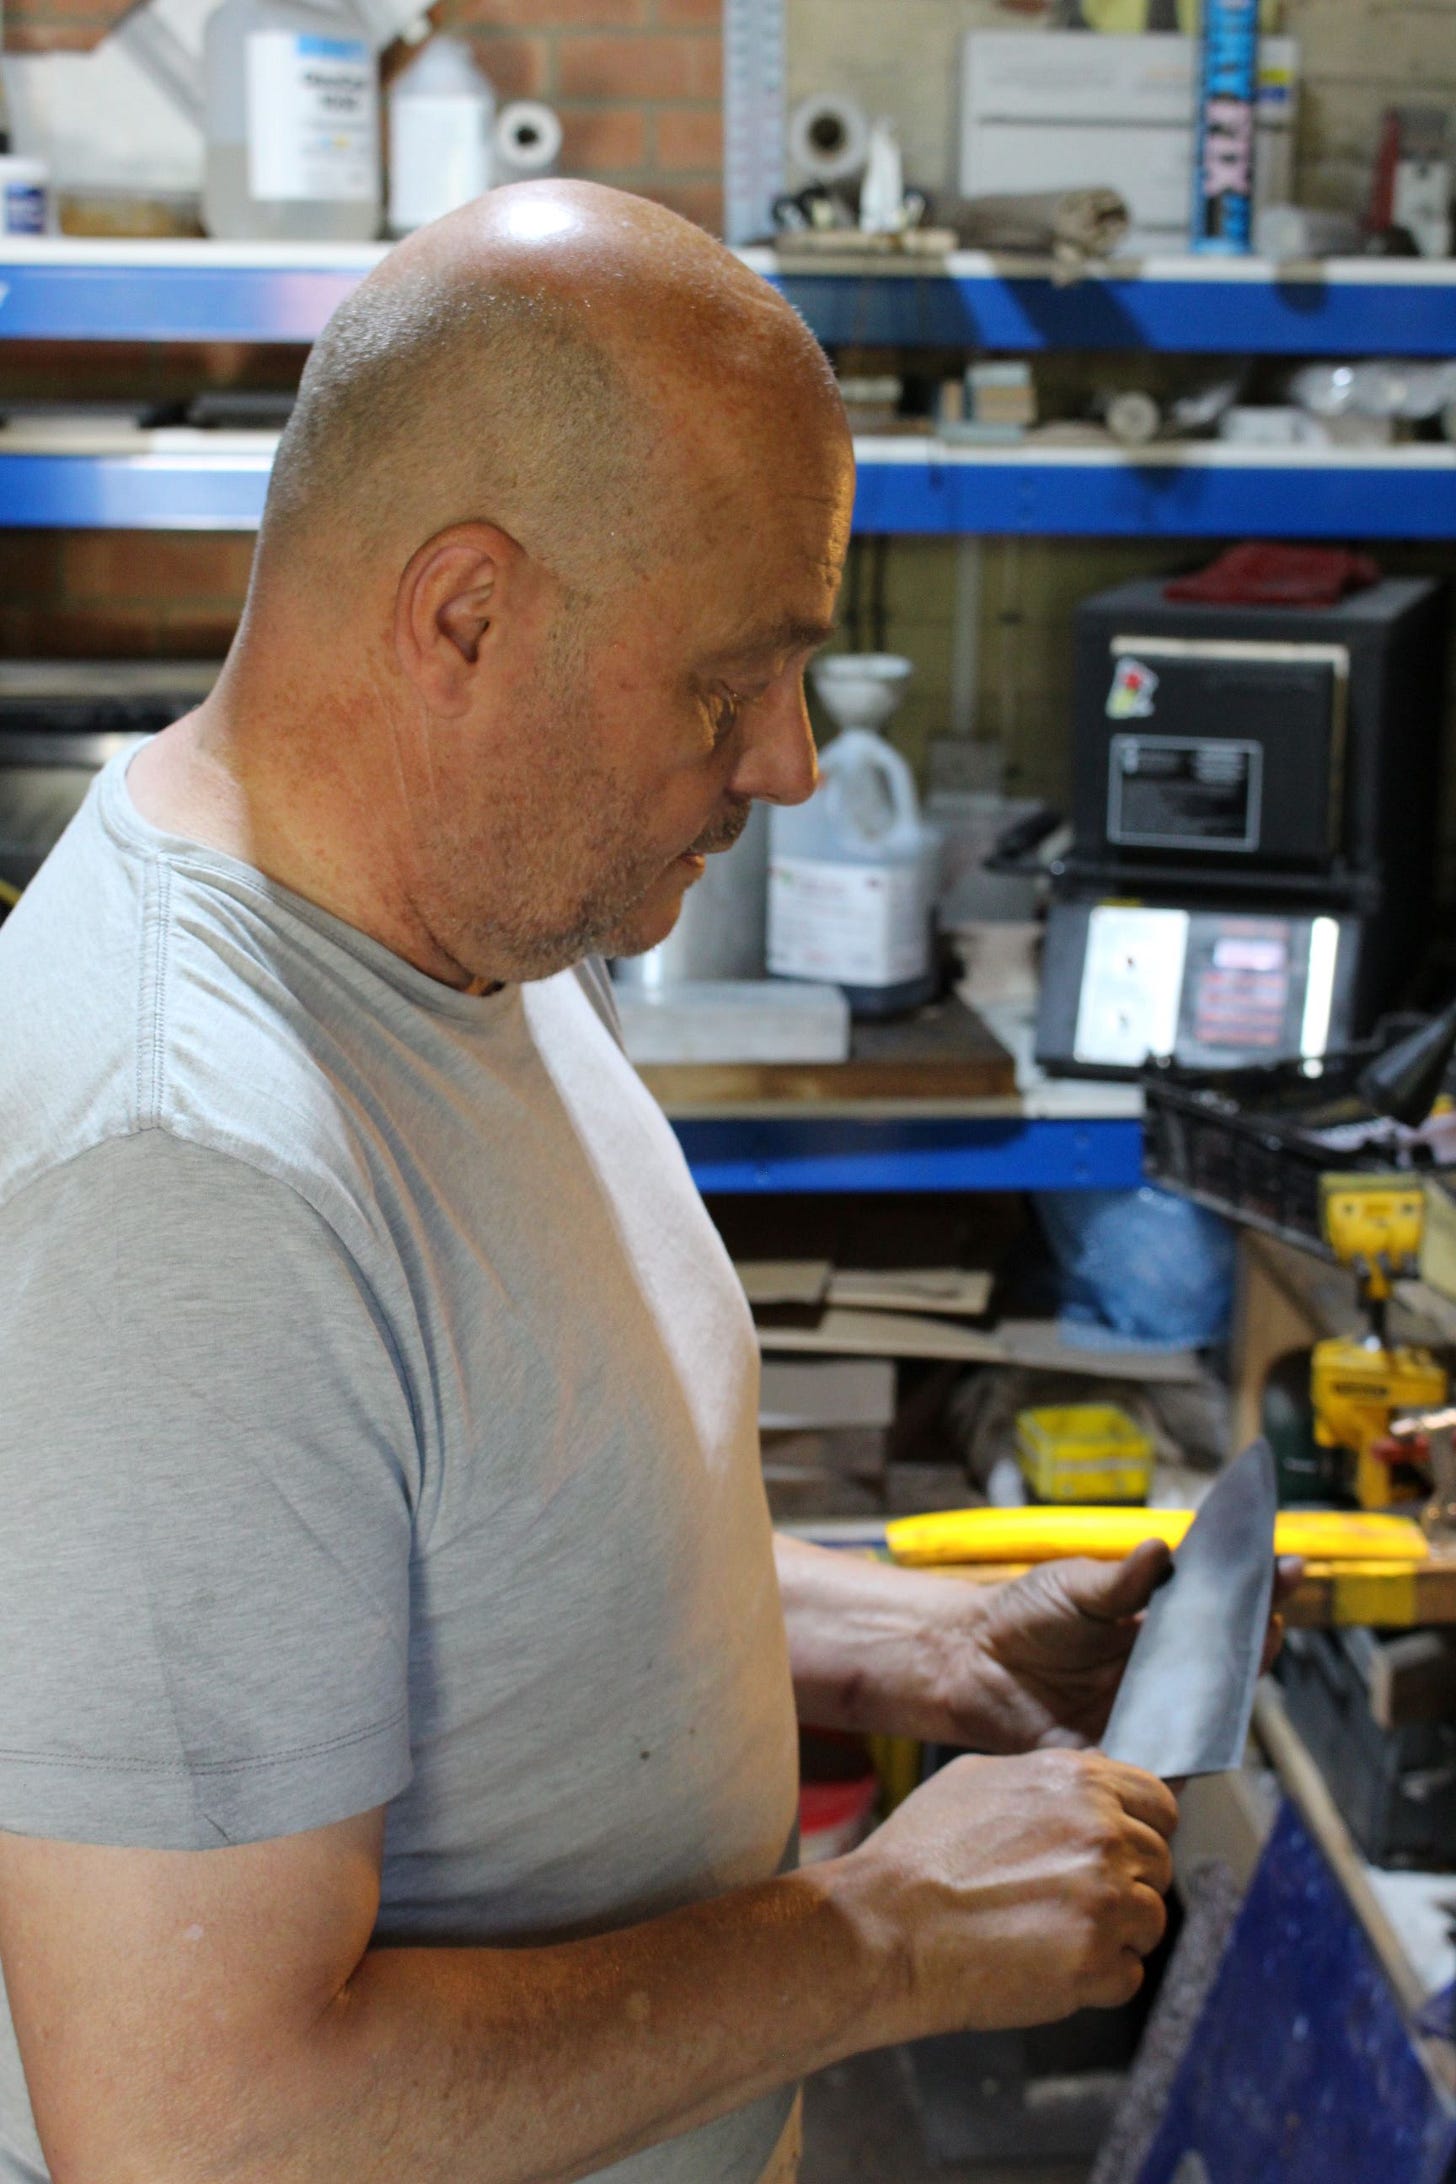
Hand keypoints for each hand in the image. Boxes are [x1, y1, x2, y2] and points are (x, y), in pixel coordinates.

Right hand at [842, 1747, 1177, 2036]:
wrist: (884, 1927)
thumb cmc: (917, 1855)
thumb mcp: (977, 1780)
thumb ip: (1046, 1780)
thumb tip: (1085, 1785)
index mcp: (1077, 1781)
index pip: (1160, 1803)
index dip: (1145, 1830)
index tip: (1125, 1852)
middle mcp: (1102, 1833)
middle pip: (1160, 1864)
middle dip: (1128, 1884)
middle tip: (1076, 1902)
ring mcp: (1104, 1899)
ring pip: (1150, 1921)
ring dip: (1116, 1934)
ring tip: (1055, 1937)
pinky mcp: (1095, 1961)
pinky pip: (1128, 1976)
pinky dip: (1098, 1980)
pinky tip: (1048, 1967)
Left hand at [959, 1546, 1303, 1754]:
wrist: (968, 1660)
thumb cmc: (1025, 1616)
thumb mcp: (1074, 1587)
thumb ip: (1120, 1580)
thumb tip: (1162, 1549)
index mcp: (1157, 1629)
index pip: (1220, 1612)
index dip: (1257, 1593)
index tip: (1286, 1568)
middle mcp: (1160, 1678)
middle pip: (1226, 1670)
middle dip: (1256, 1645)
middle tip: (1272, 1622)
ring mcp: (1141, 1718)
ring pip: (1201, 1722)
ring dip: (1225, 1705)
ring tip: (1240, 1676)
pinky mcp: (1113, 1757)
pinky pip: (1154, 1769)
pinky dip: (1174, 1761)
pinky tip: (1189, 1740)